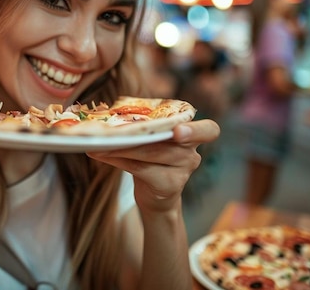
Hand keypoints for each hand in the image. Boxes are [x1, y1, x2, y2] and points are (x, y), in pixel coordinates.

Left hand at [87, 119, 219, 211]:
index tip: (178, 130)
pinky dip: (116, 159)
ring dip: (121, 147)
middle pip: (170, 141)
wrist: (157, 196)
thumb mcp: (156, 140)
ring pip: (150, 154)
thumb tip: (110, 113)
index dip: (196, 130)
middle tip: (127, 134)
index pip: (210, 130)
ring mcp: (182, 172)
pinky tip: (100, 154)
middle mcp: (192, 153)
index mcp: (192, 134)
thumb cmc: (154, 159)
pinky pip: (138, 168)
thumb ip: (148, 126)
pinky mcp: (167, 186)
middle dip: (144, 136)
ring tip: (99, 144)